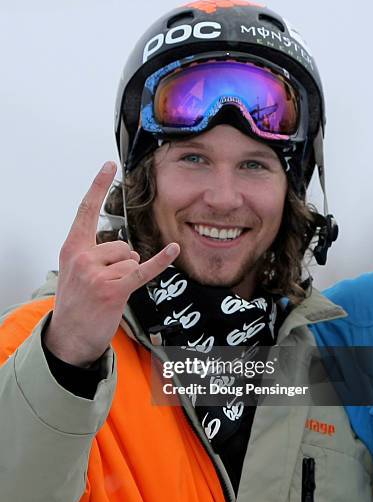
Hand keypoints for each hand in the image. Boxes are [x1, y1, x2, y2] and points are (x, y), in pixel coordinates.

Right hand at [44, 161, 179, 366]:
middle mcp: (82, 258)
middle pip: (122, 245)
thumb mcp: (74, 272)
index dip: (97, 186)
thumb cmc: (76, 302)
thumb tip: (129, 251)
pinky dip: (160, 262)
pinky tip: (174, 249)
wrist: (69, 336)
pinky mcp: (113, 290)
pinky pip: (143, 271)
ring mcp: (96, 274)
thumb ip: (94, 253)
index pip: (85, 211)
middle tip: (106, 284)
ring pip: (131, 260)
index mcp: (72, 249)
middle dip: (122, 263)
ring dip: (128, 276)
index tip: (108, 165)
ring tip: (110, 293)